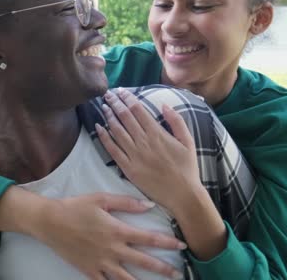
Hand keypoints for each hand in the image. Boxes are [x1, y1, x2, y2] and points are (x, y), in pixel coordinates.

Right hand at [36, 193, 185, 279]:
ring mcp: (101, 263)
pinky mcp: (89, 271)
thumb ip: (127, 203)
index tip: (182, 246)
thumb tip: (149, 206)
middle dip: (163, 268)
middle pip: (143, 261)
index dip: (167, 243)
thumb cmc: (76, 207)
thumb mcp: (102, 199)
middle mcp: (112, 249)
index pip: (148, 238)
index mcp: (117, 231)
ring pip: (127, 278)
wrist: (50, 222)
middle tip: (177, 273)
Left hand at [96, 88, 201, 215]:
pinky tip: (98, 128)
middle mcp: (144, 142)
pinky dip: (104, 138)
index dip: (128, 98)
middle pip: (125, 117)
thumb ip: (177, 121)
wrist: (183, 195)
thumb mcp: (188, 141)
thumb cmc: (188, 168)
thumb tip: (164, 104)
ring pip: (117, 131)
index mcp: (158, 134)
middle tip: (108, 94)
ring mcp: (134, 156)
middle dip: (115, 103)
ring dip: (109, 117)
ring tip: (103, 106)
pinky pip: (113, 150)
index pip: (138, 110)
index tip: (121, 91)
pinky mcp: (128, 169)